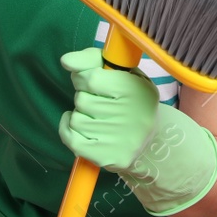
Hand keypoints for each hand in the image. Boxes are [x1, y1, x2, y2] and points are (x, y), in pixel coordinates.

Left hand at [56, 46, 159, 171]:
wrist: (149, 138)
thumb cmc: (129, 97)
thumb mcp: (119, 70)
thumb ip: (91, 59)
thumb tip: (66, 61)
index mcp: (135, 89)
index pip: (91, 78)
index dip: (84, 78)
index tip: (90, 81)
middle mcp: (130, 115)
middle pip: (82, 100)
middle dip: (84, 97)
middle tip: (97, 100)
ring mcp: (119, 139)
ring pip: (75, 119)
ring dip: (79, 114)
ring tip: (94, 115)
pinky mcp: (107, 157)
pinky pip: (71, 139)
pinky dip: (67, 129)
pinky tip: (76, 124)